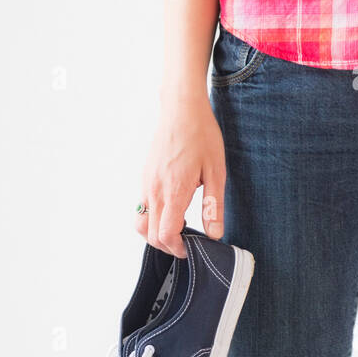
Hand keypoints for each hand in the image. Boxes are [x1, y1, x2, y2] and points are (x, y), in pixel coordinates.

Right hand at [136, 92, 225, 258]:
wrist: (181, 108)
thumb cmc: (201, 135)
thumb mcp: (216, 172)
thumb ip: (214, 206)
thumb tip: (215, 234)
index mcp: (173, 191)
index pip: (166, 235)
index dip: (179, 249)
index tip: (193, 249)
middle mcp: (154, 190)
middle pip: (151, 235)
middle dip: (168, 246)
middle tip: (188, 243)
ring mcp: (146, 184)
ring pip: (141, 223)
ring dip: (156, 234)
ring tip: (178, 228)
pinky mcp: (144, 177)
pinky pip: (142, 207)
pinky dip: (153, 218)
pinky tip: (173, 209)